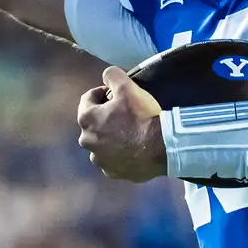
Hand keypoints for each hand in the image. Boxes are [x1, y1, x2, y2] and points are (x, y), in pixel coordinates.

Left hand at [77, 67, 165, 181]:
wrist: (161, 147)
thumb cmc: (141, 116)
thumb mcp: (127, 87)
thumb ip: (112, 75)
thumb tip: (106, 75)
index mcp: (86, 119)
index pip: (88, 99)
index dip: (103, 93)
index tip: (116, 95)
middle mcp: (87, 141)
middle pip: (93, 123)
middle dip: (105, 117)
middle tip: (125, 114)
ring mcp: (99, 159)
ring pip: (101, 143)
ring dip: (110, 137)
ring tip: (130, 133)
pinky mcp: (112, 172)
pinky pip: (112, 159)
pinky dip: (119, 154)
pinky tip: (132, 148)